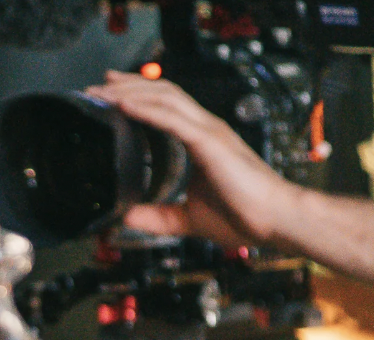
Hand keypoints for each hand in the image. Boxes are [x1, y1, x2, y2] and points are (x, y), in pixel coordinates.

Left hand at [83, 71, 301, 246]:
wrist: (275, 220)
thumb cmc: (244, 217)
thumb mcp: (187, 219)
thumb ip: (157, 217)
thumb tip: (127, 219)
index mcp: (202, 139)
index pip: (166, 105)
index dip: (139, 95)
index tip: (111, 94)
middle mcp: (205, 128)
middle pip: (162, 92)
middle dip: (128, 85)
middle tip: (98, 84)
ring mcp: (209, 132)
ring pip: (164, 99)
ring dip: (129, 92)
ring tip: (101, 92)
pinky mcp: (210, 143)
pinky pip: (172, 119)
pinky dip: (146, 109)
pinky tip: (123, 105)